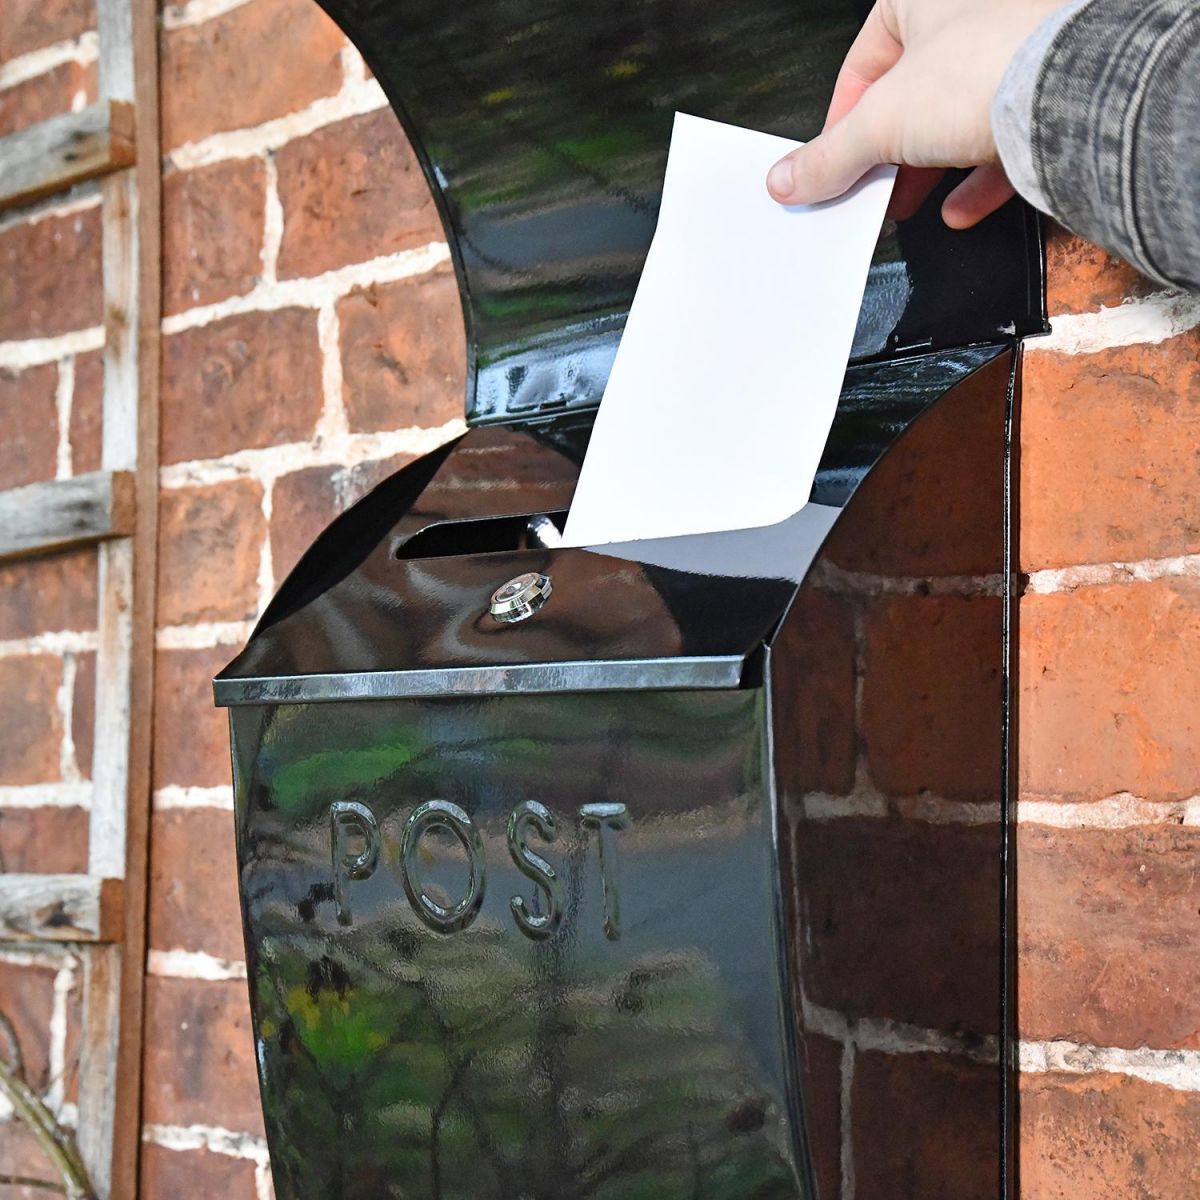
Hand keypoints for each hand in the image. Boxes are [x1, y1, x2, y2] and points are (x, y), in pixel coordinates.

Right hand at [766, 0, 1067, 226]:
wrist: (1074, 93)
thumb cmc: (985, 70)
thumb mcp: (878, 124)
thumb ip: (828, 156)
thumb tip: (788, 179)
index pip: (864, 60)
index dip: (842, 119)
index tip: (831, 160)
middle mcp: (973, 14)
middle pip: (910, 95)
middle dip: (887, 152)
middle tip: (867, 189)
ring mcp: (1014, 53)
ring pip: (956, 118)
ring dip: (928, 170)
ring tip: (906, 205)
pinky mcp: (1046, 95)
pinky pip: (1003, 140)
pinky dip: (977, 179)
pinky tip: (958, 210)